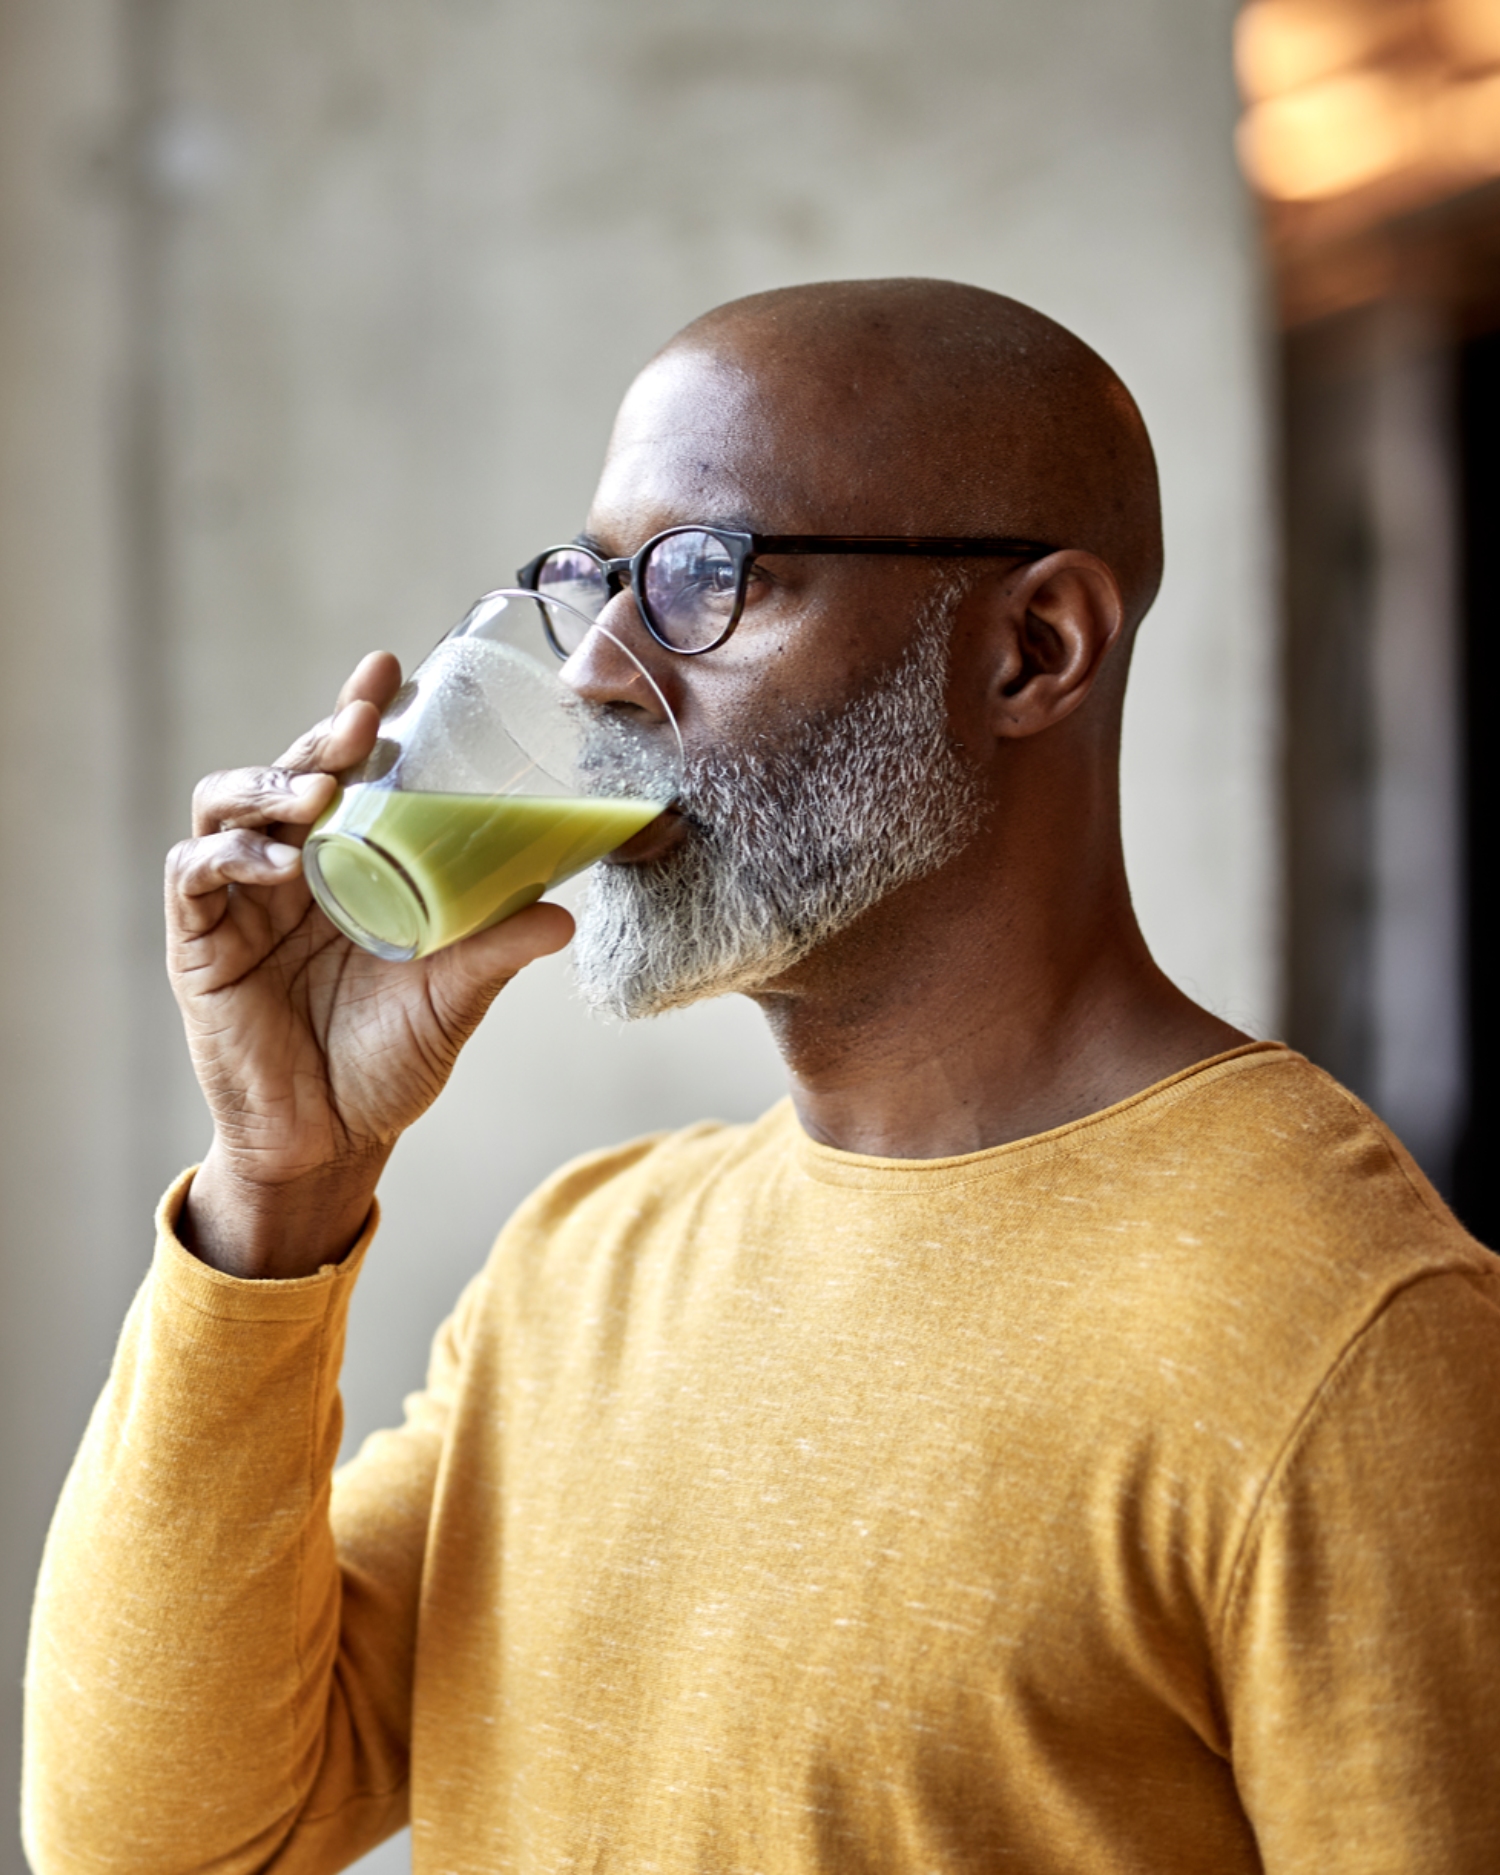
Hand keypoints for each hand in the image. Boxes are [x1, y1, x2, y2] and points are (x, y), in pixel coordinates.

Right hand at [167, 652, 574, 1278]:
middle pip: (287, 771)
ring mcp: (239, 902)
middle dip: (322, 735)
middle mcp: (289, 868)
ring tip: (321, 790)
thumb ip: (496, 951)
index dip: (357, 715)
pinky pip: (197, 876)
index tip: (390, 670)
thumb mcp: (453, 998)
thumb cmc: (387, 1062)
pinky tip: (277, 860)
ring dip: (270, 785)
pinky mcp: (200, 943)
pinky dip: (232, 856)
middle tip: (363, 717)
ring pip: (225, 805)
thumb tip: (567, 914)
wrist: (329, 1143)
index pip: (346, 770)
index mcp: (347, 864)